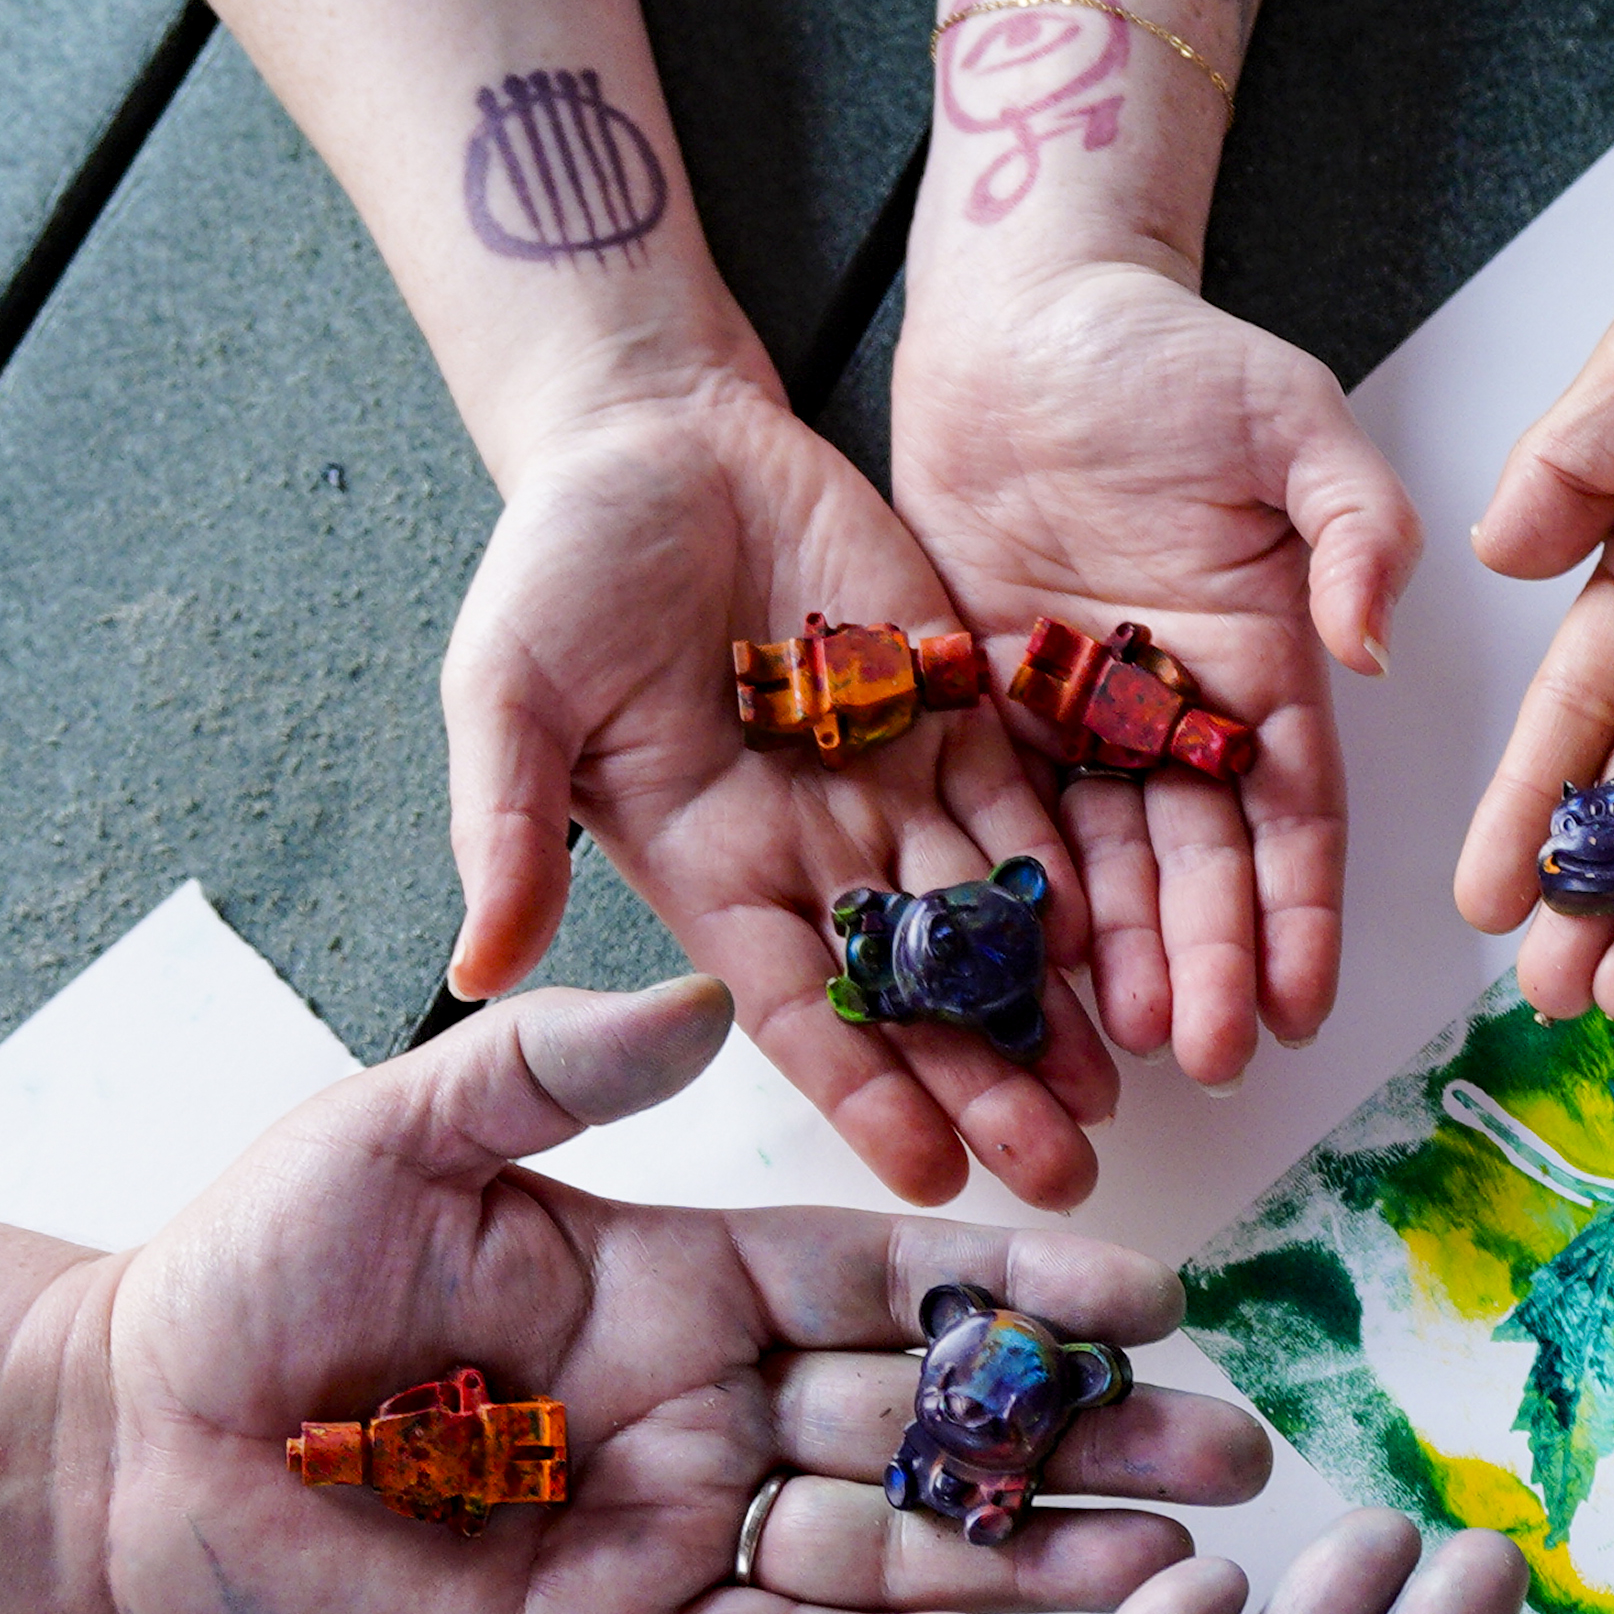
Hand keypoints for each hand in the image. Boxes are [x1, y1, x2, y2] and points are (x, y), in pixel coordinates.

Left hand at [67, 978, 1278, 1613]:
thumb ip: (556, 1068)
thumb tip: (702, 991)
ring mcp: (673, 1535)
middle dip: (1085, 1442)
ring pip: (892, 1550)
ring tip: (1178, 1566)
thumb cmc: (249, 1274)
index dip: (1022, 1293)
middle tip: (1236, 1452)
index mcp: (682, 1276)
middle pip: (935, 1425)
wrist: (126, 1443)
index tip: (1154, 1295)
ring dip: (1032, 1560)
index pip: (895, 1282)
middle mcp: (707, 1408)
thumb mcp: (406, 1132)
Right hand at [441, 377, 1117, 1208]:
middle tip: (1067, 1179)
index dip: (866, 1096)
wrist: (655, 434)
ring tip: (1121, 1092)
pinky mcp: (952, 706)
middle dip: (985, 1085)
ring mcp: (887, 784)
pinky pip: (1029, 802)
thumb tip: (477, 971)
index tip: (932, 1178)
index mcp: (709, 870)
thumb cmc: (561, 563)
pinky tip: (1137, 939)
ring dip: (1049, 1007)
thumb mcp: (507, 691)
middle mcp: (809, 852)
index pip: (800, 1012)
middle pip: (914, 993)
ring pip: (987, 919)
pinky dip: (1080, 871)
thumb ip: (506, 829)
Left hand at [889, 252, 1418, 1086]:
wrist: (1024, 314)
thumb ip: (1355, 526)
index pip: (1293, 816)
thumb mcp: (1292, 417)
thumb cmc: (1168, 351)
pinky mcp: (984, 702)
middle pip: (1199, 864)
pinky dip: (1015, 894)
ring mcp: (1079, 715)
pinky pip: (1001, 815)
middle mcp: (1177, 711)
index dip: (1299, 915)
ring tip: (1120, 1043)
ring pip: (1103, 863)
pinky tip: (1015, 970)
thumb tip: (1372, 645)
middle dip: (1207, 964)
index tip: (1298, 1006)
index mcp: (1265, 663)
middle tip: (1202, 1055)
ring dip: (1119, 957)